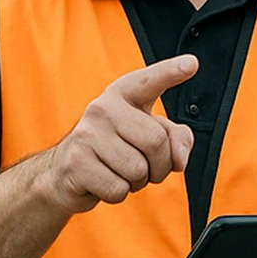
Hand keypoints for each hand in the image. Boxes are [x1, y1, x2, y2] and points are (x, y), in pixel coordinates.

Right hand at [38, 55, 196, 214]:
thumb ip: (175, 139)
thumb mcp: (147, 136)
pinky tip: (104, 181)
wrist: (65, 171)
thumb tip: (179, 159)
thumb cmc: (114, 149)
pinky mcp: (77, 162)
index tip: (192, 64)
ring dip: (137, 182)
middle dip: (159, 166)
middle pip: (156, 141)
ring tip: (120, 171)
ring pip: (138, 170)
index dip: (171, 72)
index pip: (149, 81)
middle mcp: (103, 108)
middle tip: (145, 167)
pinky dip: (119, 193)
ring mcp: (87, 134)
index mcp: (123, 94)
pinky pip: (118, 189)